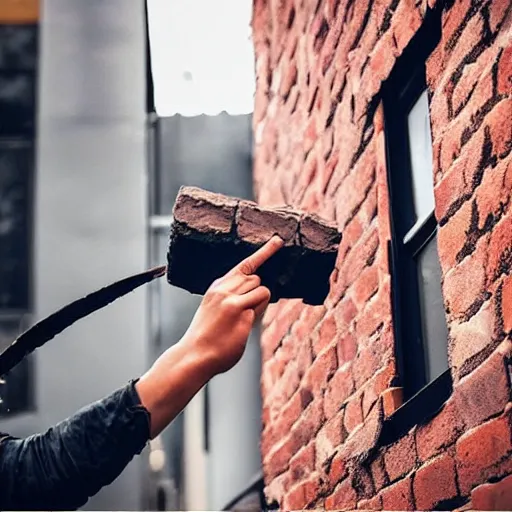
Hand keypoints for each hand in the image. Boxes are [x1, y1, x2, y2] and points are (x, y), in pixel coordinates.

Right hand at [182, 235, 283, 375]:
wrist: (193, 356)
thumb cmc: (207, 337)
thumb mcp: (216, 310)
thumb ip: (234, 297)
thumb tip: (259, 292)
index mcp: (218, 286)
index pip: (245, 264)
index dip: (264, 252)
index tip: (278, 240)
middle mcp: (223, 287)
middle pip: (257, 278)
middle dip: (257, 294)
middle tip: (244, 313)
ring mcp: (231, 297)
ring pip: (262, 289)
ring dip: (259, 304)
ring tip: (240, 320)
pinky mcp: (238, 308)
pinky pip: (261, 305)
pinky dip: (256, 315)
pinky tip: (239, 327)